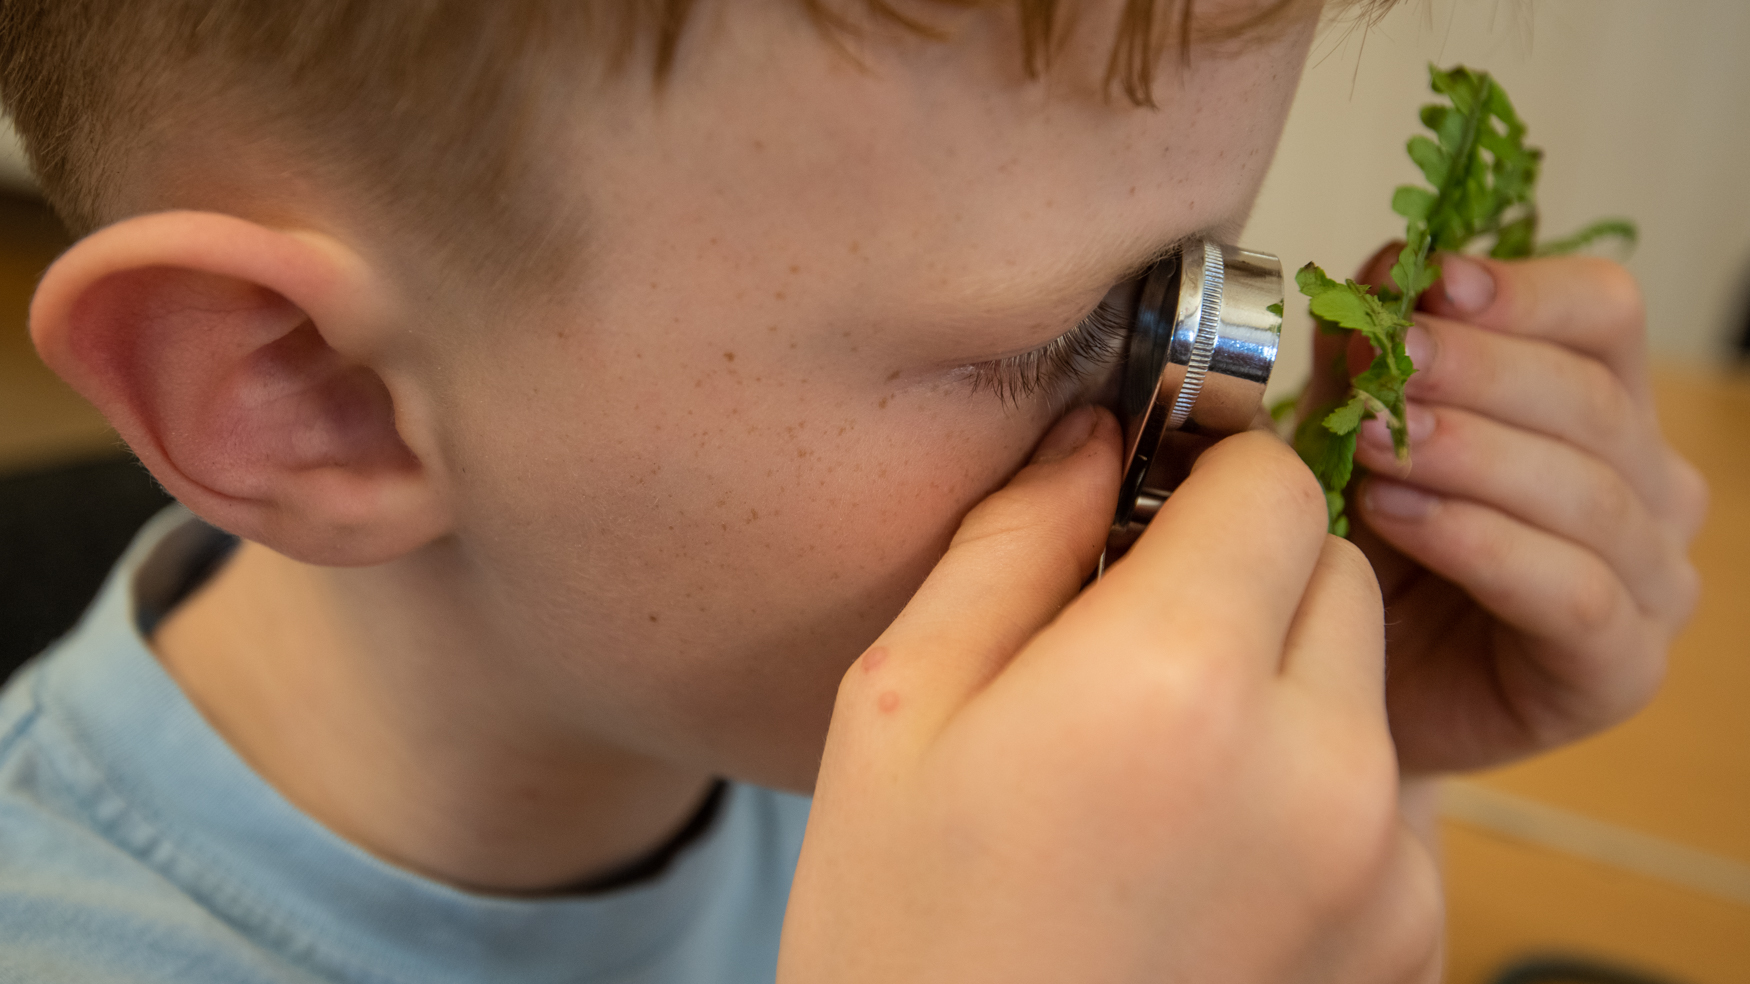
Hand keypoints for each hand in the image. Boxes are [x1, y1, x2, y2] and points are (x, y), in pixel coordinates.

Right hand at [780, 411, 1440, 983]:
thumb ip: (1012, 543)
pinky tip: (1201, 854)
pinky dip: (1312, 791)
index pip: (1274, 487)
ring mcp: (1382, 872)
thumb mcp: (899, 709)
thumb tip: (1091, 437)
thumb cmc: (901, 935)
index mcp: (1177, 685)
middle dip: (1247, 576)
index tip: (1145, 513)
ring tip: (1157, 770)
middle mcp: (1319, 772)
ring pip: (1361, 687)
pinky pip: (1380, 800)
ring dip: (1284, 684)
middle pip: (1337, 576)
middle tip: (1130, 643)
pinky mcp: (1407, 945)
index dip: (1203, 479)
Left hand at [1323, 246, 1707, 773]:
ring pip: (1589, 494)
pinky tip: (1397, 517)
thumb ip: (1369, 354)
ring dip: (1472, 455)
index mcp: (1600, 404)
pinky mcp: (1619, 668)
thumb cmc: (1362, 554)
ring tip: (1374, 444)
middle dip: (1479, 371)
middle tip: (1387, 362)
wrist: (1338, 688)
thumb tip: (1390, 265)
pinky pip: (1571, 592)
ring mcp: (1650, 582)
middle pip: (1594, 399)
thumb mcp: (1349, 432)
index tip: (1436, 283)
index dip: (1525, 290)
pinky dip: (1480, 544)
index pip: (1605, 315)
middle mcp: (1649, 487)